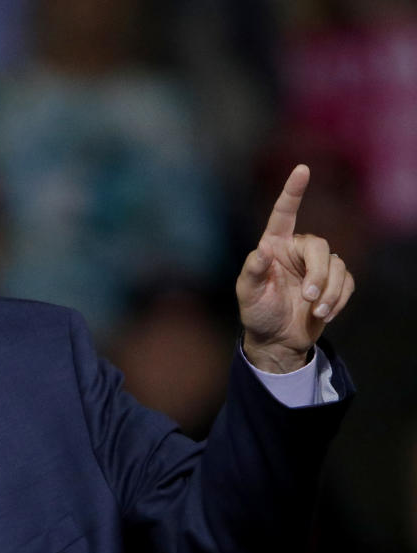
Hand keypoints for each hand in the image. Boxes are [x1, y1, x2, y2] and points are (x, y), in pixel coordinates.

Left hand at [236, 165, 354, 372]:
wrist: (276, 339)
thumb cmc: (257, 312)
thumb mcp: (248, 294)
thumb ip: (253, 272)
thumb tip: (261, 250)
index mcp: (274, 245)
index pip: (283, 214)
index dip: (292, 191)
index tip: (302, 169)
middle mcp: (297, 251)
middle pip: (320, 247)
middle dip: (318, 274)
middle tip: (308, 297)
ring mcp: (317, 266)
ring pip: (337, 267)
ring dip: (328, 292)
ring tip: (314, 311)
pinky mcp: (334, 282)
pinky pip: (347, 282)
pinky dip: (338, 300)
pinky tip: (324, 314)